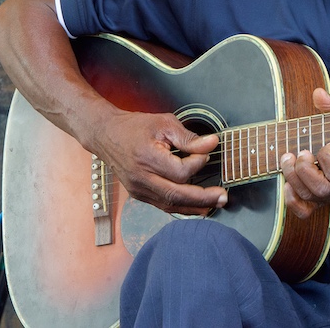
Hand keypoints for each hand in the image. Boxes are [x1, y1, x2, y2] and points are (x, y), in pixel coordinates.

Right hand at [90, 106, 227, 215]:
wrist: (106, 135)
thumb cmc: (135, 127)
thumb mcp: (164, 123)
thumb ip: (188, 137)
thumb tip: (212, 144)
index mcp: (147, 158)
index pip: (180, 172)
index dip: (197, 164)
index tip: (205, 152)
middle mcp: (141, 178)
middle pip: (176, 195)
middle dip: (203, 198)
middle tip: (223, 197)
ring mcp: (138, 189)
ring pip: (170, 205)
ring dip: (194, 207)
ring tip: (215, 205)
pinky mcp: (138, 194)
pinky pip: (162, 205)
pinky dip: (181, 207)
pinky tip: (196, 207)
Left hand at [279, 88, 329, 218]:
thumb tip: (318, 93)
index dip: (328, 156)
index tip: (329, 143)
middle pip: (318, 187)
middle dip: (304, 168)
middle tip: (302, 151)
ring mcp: (327, 196)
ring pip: (308, 195)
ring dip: (293, 177)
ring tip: (288, 158)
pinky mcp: (318, 203)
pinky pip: (303, 211)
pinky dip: (292, 200)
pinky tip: (287, 183)